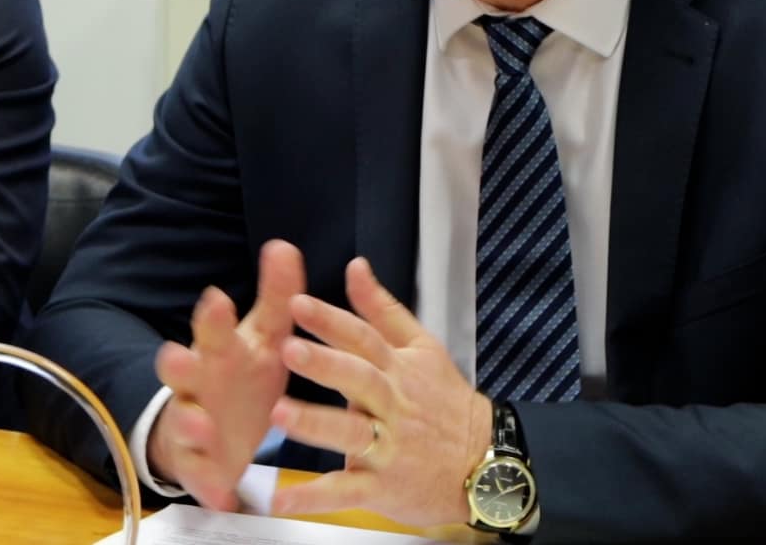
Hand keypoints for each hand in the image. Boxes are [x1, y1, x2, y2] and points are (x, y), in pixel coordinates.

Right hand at [147, 238, 305, 510]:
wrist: (216, 435)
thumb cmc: (241, 379)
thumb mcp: (263, 340)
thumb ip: (275, 297)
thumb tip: (284, 245)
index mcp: (219, 351)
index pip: (212, 328)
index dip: (213, 316)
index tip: (217, 298)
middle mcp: (199, 384)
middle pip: (184, 369)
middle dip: (180, 362)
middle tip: (180, 355)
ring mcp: (194, 423)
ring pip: (184, 419)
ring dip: (189, 420)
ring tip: (199, 422)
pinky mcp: (199, 464)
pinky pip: (199, 475)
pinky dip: (209, 483)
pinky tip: (221, 493)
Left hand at [268, 257, 489, 528]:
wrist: (486, 463)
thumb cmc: (446, 402)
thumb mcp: (422, 348)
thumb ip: (382, 309)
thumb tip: (355, 265)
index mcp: (397, 369)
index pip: (363, 338)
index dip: (331, 320)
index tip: (297, 303)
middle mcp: (391, 405)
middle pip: (358, 380)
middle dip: (324, 364)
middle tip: (287, 349)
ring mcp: (388, 447)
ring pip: (350, 433)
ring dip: (315, 424)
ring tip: (279, 413)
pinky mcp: (383, 486)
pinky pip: (346, 491)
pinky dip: (315, 497)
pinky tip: (283, 499)